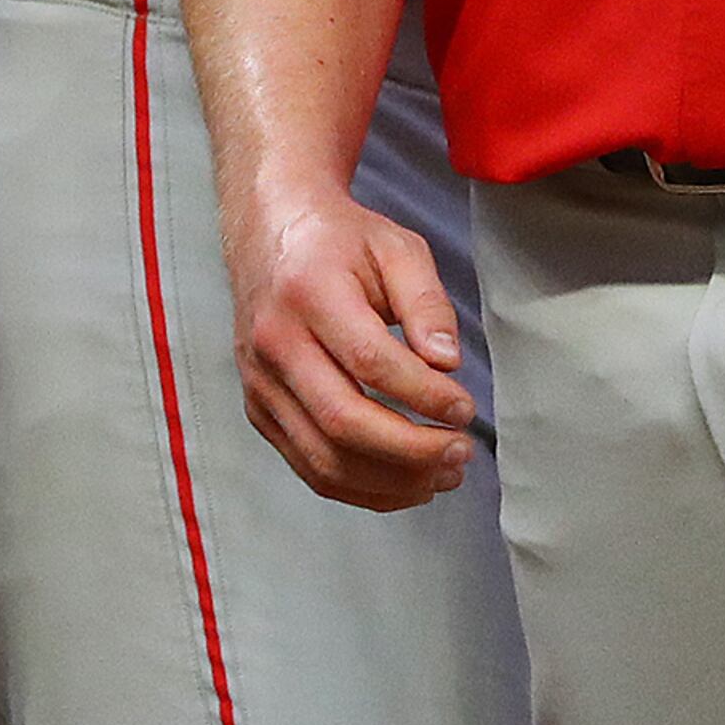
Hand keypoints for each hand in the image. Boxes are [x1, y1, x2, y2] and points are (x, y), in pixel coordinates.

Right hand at [224, 187, 477, 511]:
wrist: (271, 236)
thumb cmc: (342, 242)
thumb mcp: (398, 248)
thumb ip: (427, 303)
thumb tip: (447, 364)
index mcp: (309, 293)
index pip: (369, 361)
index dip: (423, 394)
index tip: (465, 409)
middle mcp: (274, 344)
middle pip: (343, 421)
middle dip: (410, 450)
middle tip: (461, 454)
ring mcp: (260, 384)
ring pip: (322, 458)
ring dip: (389, 481)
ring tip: (443, 476)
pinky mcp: (259, 410)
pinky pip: (308, 466)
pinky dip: (360, 487)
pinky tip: (405, 483)